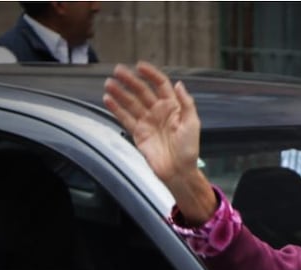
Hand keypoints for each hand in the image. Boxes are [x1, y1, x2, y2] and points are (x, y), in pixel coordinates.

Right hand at [103, 62, 215, 221]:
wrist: (178, 171)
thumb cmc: (189, 149)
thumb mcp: (193, 124)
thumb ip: (186, 103)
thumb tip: (179, 84)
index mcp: (173, 107)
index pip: (160, 85)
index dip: (151, 74)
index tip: (140, 66)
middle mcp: (158, 112)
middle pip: (142, 91)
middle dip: (130, 80)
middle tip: (118, 71)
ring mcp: (147, 121)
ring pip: (131, 102)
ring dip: (119, 92)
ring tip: (109, 83)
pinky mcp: (138, 133)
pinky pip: (125, 118)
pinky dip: (116, 109)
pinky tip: (108, 99)